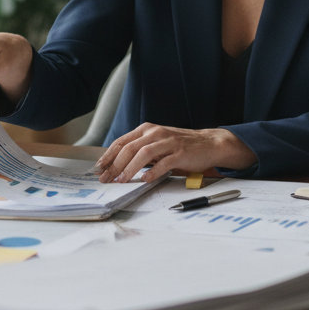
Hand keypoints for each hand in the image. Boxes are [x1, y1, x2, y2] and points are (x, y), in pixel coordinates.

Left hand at [94, 124, 256, 183]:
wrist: (209, 143)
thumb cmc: (181, 146)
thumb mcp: (157, 143)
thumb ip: (140, 150)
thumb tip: (117, 165)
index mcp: (147, 129)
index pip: (122, 142)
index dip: (108, 156)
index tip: (99, 168)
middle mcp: (156, 133)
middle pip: (129, 148)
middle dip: (115, 165)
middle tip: (107, 178)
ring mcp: (168, 142)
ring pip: (143, 153)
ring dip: (129, 168)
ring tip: (121, 180)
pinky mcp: (180, 153)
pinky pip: (163, 162)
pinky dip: (152, 171)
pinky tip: (145, 179)